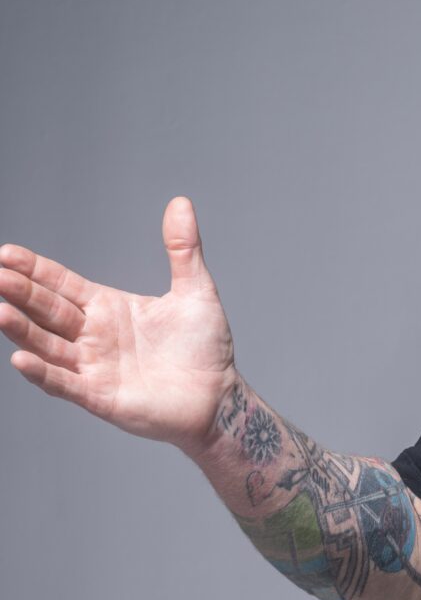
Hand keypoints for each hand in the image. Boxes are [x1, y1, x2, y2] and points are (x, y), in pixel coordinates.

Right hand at [0, 196, 237, 455]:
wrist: (220, 398)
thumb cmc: (205, 348)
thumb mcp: (195, 291)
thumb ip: (183, 249)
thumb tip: (181, 202)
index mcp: (108, 308)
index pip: (61, 284)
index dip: (35, 270)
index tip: (6, 253)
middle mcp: (93, 336)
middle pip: (47, 310)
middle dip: (20, 292)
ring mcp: (93, 367)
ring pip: (48, 345)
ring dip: (22, 330)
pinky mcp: (101, 397)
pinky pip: (65, 383)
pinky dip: (43, 372)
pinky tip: (20, 358)